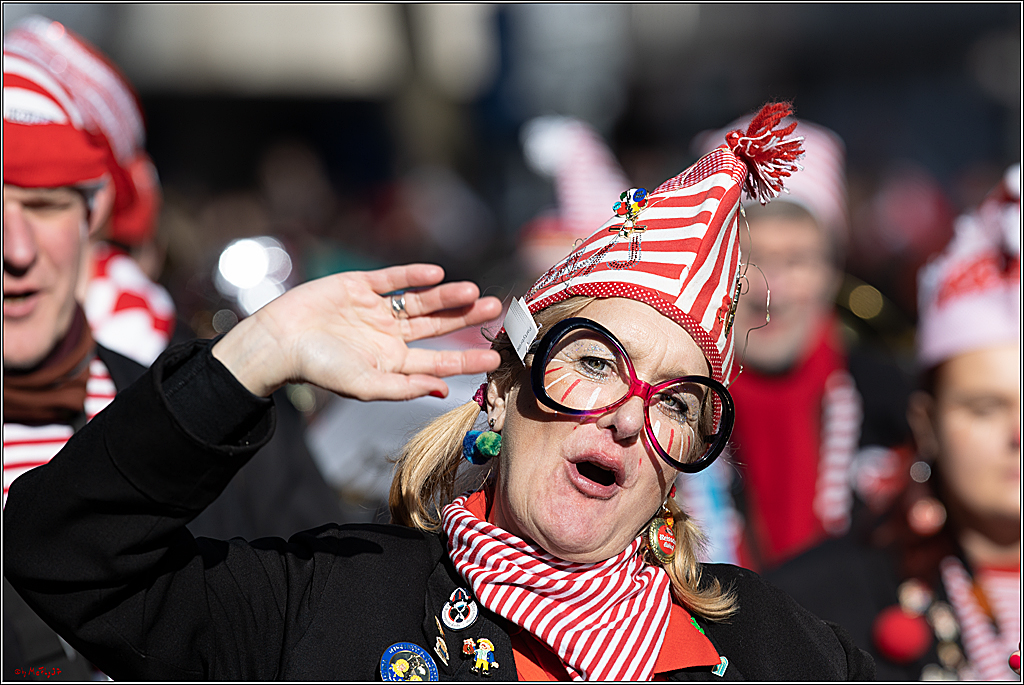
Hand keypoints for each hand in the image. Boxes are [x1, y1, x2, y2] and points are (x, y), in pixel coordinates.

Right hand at [213, 264, 501, 399]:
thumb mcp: (364, 385)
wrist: (278, 341)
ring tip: (473, 291)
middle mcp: (390, 336)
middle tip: (497, 309)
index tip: (495, 356)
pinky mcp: (360, 286)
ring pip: (421, 302)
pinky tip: (435, 274)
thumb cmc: (319, 369)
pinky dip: (413, 275)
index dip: (466, 359)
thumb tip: (443, 392)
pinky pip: (393, 279)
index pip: (438, 361)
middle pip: (437, 327)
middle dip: (466, 319)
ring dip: (446, 296)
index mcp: (393, 362)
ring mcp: (376, 310)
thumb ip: (403, 388)